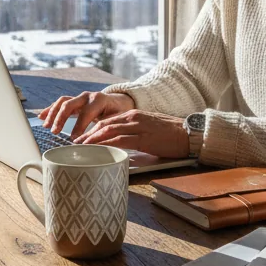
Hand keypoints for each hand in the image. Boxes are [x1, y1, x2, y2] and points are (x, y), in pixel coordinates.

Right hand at [38, 90, 134, 136]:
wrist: (120, 102)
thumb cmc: (119, 113)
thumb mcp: (118, 120)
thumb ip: (108, 129)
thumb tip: (98, 143)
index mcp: (100, 100)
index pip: (85, 113)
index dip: (79, 126)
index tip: (73, 140)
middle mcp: (88, 96)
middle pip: (69, 104)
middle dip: (61, 118)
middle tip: (55, 132)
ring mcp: (80, 97)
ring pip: (62, 102)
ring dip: (52, 113)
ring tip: (46, 126)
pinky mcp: (75, 101)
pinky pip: (60, 103)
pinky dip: (50, 109)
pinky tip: (41, 116)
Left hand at [71, 109, 191, 159]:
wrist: (190, 134)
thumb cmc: (171, 134)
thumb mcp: (149, 128)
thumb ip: (134, 133)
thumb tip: (120, 144)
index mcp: (134, 115)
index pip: (107, 121)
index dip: (92, 130)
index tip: (81, 138)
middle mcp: (133, 118)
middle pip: (104, 125)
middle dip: (87, 135)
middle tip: (75, 144)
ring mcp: (138, 127)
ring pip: (108, 131)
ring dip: (92, 140)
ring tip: (81, 148)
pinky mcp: (144, 138)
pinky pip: (120, 140)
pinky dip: (106, 144)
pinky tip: (98, 150)